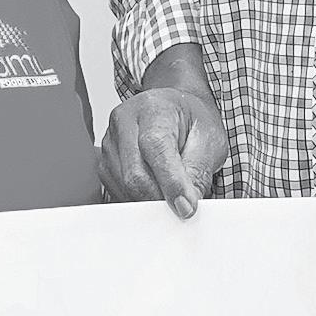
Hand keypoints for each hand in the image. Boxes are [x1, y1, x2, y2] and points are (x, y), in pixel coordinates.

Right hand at [100, 89, 227, 218]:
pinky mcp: (104, 163)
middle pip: (135, 174)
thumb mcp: (210, 140)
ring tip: (172, 191)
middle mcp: (124, 122)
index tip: (187, 206)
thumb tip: (186, 204)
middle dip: (162, 199)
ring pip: (125, 188)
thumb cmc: (192, 121)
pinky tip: (157, 189)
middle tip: (185, 207)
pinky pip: (118, 192)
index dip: (171, 182)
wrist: (177, 112)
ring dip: (152, 201)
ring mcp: (110, 143)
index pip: (155, 147)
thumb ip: (198, 172)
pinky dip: (140, 200)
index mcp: (153, 108)